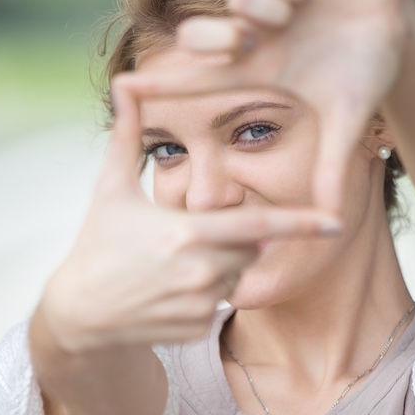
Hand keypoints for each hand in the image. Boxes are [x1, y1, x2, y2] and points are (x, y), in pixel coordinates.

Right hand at [40, 79, 341, 351]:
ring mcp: (199, 305)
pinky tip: (167, 291)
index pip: (258, 224)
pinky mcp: (196, 329)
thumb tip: (124, 85)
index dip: (300, 223)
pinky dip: (203, 294)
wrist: (79, 314)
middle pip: (248, 247)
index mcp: (186, 233)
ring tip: (172, 264)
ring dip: (218, 266)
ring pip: (236, 276)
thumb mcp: (110, 189)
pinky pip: (219, 304)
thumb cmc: (97, 244)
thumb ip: (125, 135)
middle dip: (232, 238)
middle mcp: (199, 272)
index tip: (336, 221)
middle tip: (189, 236)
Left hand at [118, 0, 414, 212]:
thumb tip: (332, 219)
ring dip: (258, 9)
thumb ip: (332, 167)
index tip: (123, 87)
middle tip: (244, 42)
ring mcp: (273, 7)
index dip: (162, 83)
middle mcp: (257, 38)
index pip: (199, 80)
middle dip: (214, 36)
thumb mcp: (346, 125)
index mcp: (258, 72)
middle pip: (202, 34)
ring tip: (287, 17)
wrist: (398, 34)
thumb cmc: (364, 76)